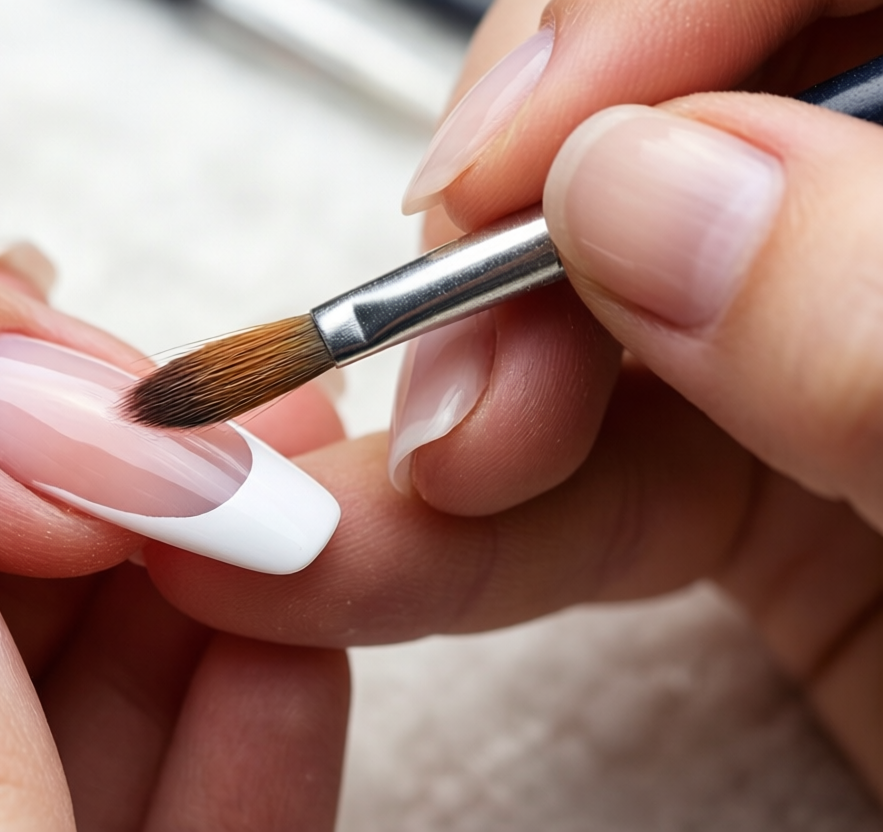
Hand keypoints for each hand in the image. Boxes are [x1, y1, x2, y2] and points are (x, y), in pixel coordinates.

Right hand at [142, 0, 882, 793]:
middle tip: (435, 361)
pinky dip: (452, 531)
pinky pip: (579, 475)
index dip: (614, 35)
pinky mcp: (753, 487)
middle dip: (501, 242)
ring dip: (433, 414)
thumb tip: (635, 185)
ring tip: (333, 512)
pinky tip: (341, 563)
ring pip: (577, 322)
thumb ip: (872, 322)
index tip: (496, 165)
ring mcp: (811, 359)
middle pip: (644, 130)